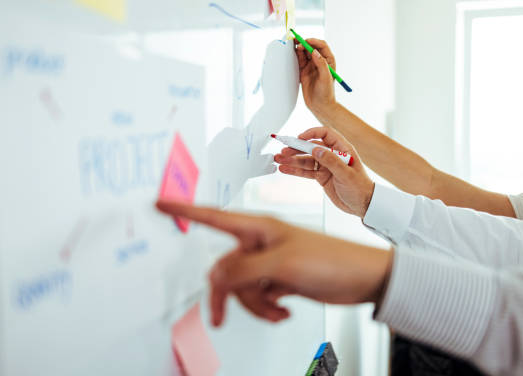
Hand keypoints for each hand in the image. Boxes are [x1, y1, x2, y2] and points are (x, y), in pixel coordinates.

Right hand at [156, 201, 392, 325]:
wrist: (362, 280)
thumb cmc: (330, 261)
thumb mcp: (282, 265)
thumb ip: (243, 270)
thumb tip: (216, 276)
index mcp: (258, 228)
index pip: (212, 216)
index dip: (184, 210)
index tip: (160, 204)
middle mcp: (259, 243)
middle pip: (223, 267)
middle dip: (226, 294)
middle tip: (220, 318)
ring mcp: (268, 262)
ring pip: (240, 286)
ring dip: (253, 305)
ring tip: (277, 310)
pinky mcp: (278, 279)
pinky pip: (256, 295)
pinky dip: (266, 307)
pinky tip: (284, 309)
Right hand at [275, 127, 374, 217]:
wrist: (363, 205)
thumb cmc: (361, 188)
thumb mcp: (346, 174)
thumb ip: (331, 161)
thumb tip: (316, 149)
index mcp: (343, 149)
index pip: (325, 134)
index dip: (311, 133)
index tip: (299, 138)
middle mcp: (333, 155)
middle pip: (311, 147)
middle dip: (296, 148)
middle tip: (283, 151)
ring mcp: (326, 166)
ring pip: (306, 160)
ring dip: (292, 160)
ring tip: (279, 160)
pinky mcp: (322, 176)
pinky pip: (306, 171)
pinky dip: (295, 170)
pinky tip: (285, 169)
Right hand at [295, 39, 337, 116]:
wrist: (320, 106)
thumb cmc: (326, 93)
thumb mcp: (326, 78)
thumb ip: (321, 64)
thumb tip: (314, 52)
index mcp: (328, 61)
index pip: (322, 46)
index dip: (314, 41)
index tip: (306, 41)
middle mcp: (320, 62)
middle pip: (311, 47)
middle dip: (304, 43)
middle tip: (296, 42)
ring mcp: (311, 66)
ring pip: (304, 53)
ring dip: (299, 49)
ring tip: (293, 47)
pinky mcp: (304, 71)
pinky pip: (299, 61)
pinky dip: (295, 56)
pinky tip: (292, 55)